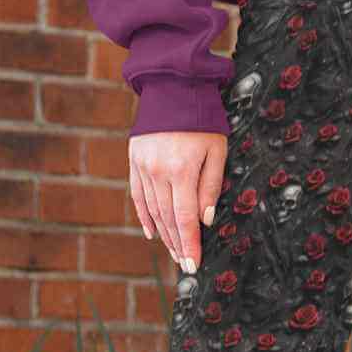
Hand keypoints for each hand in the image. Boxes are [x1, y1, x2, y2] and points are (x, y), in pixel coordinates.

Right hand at [128, 130, 226, 274]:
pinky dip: (144, 216)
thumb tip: (205, 219)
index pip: (185, 219)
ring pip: (153, 210)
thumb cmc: (202, 118)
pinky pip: (138, 196)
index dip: (189, 244)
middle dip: (178, 245)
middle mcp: (158, 172)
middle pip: (168, 219)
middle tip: (186, 265)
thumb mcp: (216, 150)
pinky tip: (152, 233)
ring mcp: (143, 167)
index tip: (193, 264)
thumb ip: (211, 186)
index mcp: (181, 171)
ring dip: (164, 235)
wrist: (172, 85)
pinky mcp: (134, 160)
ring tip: (174, 252)